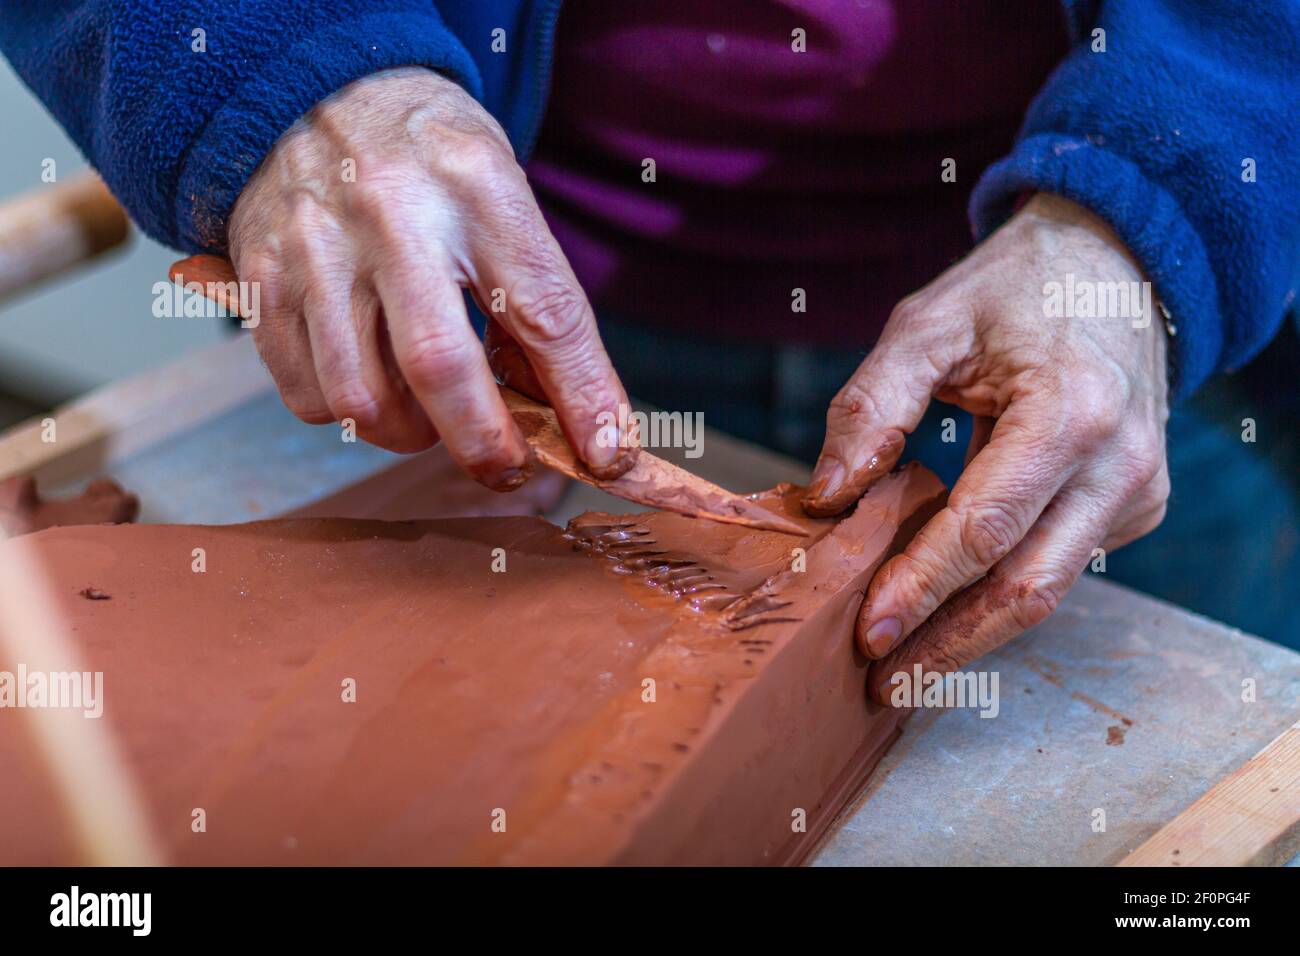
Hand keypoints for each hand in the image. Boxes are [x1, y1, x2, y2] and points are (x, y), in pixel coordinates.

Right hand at [228, 67, 636, 487]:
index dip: (583, 396)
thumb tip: (574, 417)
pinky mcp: (261, 279)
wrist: (309, 85)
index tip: (606, 456)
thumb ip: (536, 301)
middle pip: (440, 366)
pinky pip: (307, 395)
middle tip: (508, 467)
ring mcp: (316, 248)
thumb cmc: (427, 161)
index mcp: (477, 186)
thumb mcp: (501, 198)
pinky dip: (349, 415)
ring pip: (363, 398)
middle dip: (485, 443)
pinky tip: (372, 382)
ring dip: (410, 433)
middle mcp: (392, 214)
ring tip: (429, 411)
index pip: (545, 311)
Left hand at [802, 194, 1169, 702]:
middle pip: (1027, 587)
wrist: (1115, 265)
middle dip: (949, 644)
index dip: (923, 587)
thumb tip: (828, 496)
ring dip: (972, 632)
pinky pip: (1059, 565)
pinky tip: (944, 605)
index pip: (986, 528)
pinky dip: (998, 590)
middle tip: (882, 682)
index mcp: (1070, 412)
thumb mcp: (927, 323)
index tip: (869, 634)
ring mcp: (1137, 492)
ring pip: (1047, 590)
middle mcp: (1120, 465)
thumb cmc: (1011, 291)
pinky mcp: (1135, 505)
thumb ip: (872, 407)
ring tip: (904, 665)